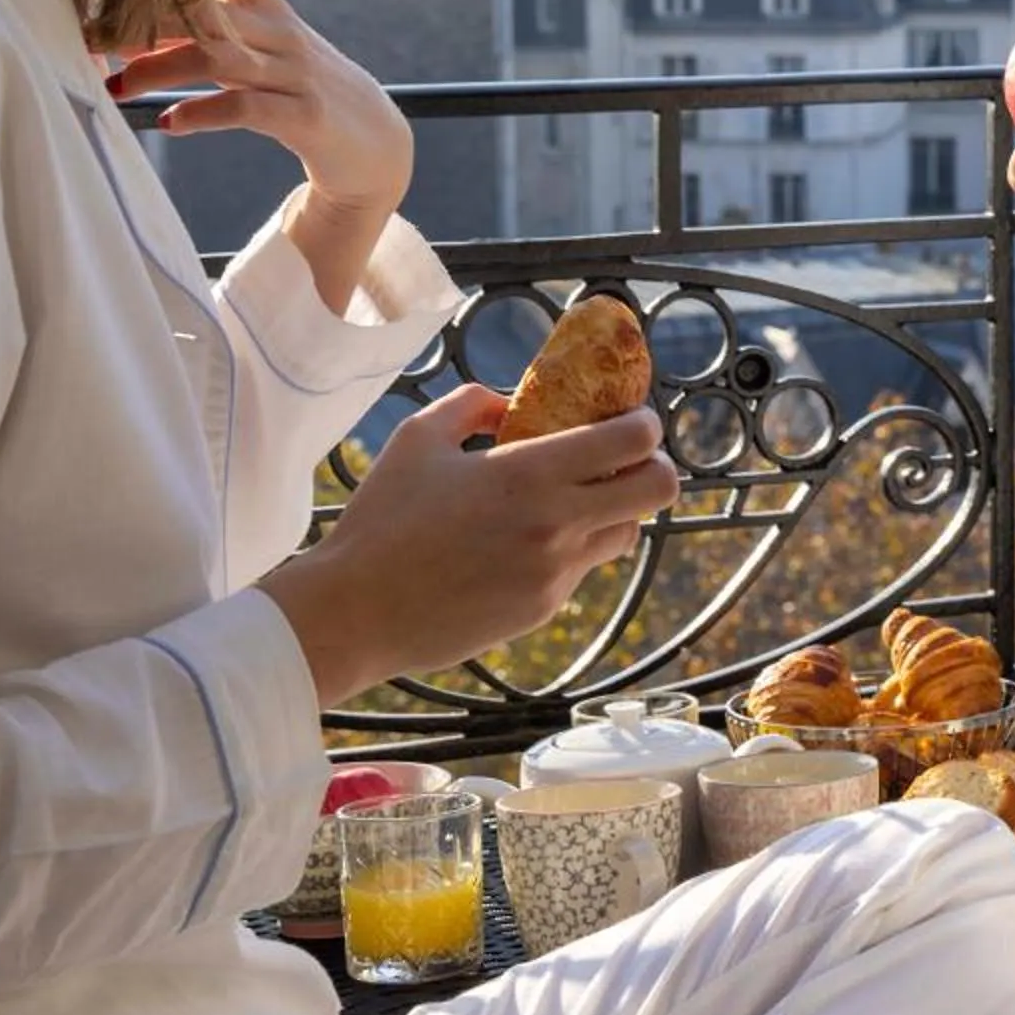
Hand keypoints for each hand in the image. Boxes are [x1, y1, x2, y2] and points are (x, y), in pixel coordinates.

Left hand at [103, 0, 412, 220]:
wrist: (373, 144)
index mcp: (269, 10)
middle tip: (88, 29)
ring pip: (218, 57)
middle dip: (141, 17)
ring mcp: (296, 73)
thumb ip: (206, 33)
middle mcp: (282, 33)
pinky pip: (245, 109)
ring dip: (160, 68)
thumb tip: (134, 28)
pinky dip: (202, 114)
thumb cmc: (300, 91)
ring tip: (117, 85)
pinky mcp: (305, 118)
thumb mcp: (262, 51)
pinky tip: (170, 122)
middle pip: (205, 9)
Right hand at [259, 386, 681, 706]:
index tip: (631, 419)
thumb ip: (473, 404)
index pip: (633, 440)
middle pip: (659, 489)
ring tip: (573, 501)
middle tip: (626, 460)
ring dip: (614, 511)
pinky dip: (570, 549)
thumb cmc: (381, 519)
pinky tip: (526, 542)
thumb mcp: (419, 438)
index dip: (645, 424)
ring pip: (626, 533)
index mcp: (529, 473)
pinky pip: (582, 569)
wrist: (355, 613)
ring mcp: (555, 572)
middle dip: (653, 466)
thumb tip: (512, 401)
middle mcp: (556, 523)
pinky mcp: (544, 608)